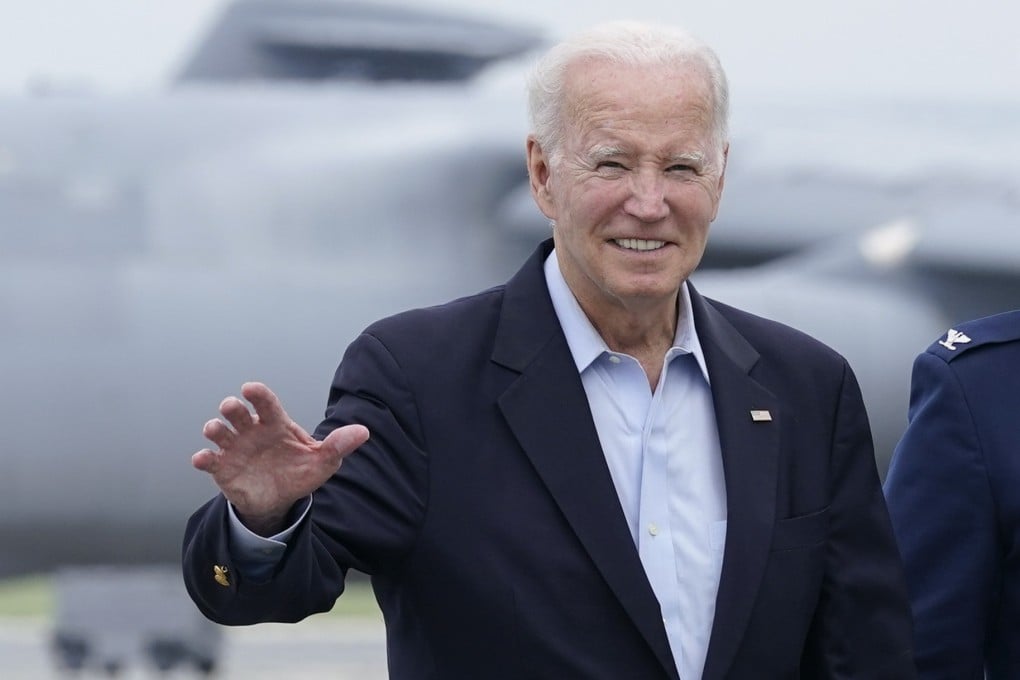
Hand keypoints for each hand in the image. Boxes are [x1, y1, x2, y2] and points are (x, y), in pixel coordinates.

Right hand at [192, 382, 368, 535]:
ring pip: (219, 431)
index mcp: (275, 424)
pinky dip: (203, 458)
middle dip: (232, 407)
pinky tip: (202, 459)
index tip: (250, 388)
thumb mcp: (323, 461)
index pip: (267, 403)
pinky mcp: (222, 467)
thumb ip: (339, 445)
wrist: (279, 499)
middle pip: (238, 412)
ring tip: (215, 430)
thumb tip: (363, 432)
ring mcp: (235, 448)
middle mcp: (252, 431)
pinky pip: (209, 460)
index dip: (258, 394)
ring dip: (215, 428)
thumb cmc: (300, 471)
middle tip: (231, 407)